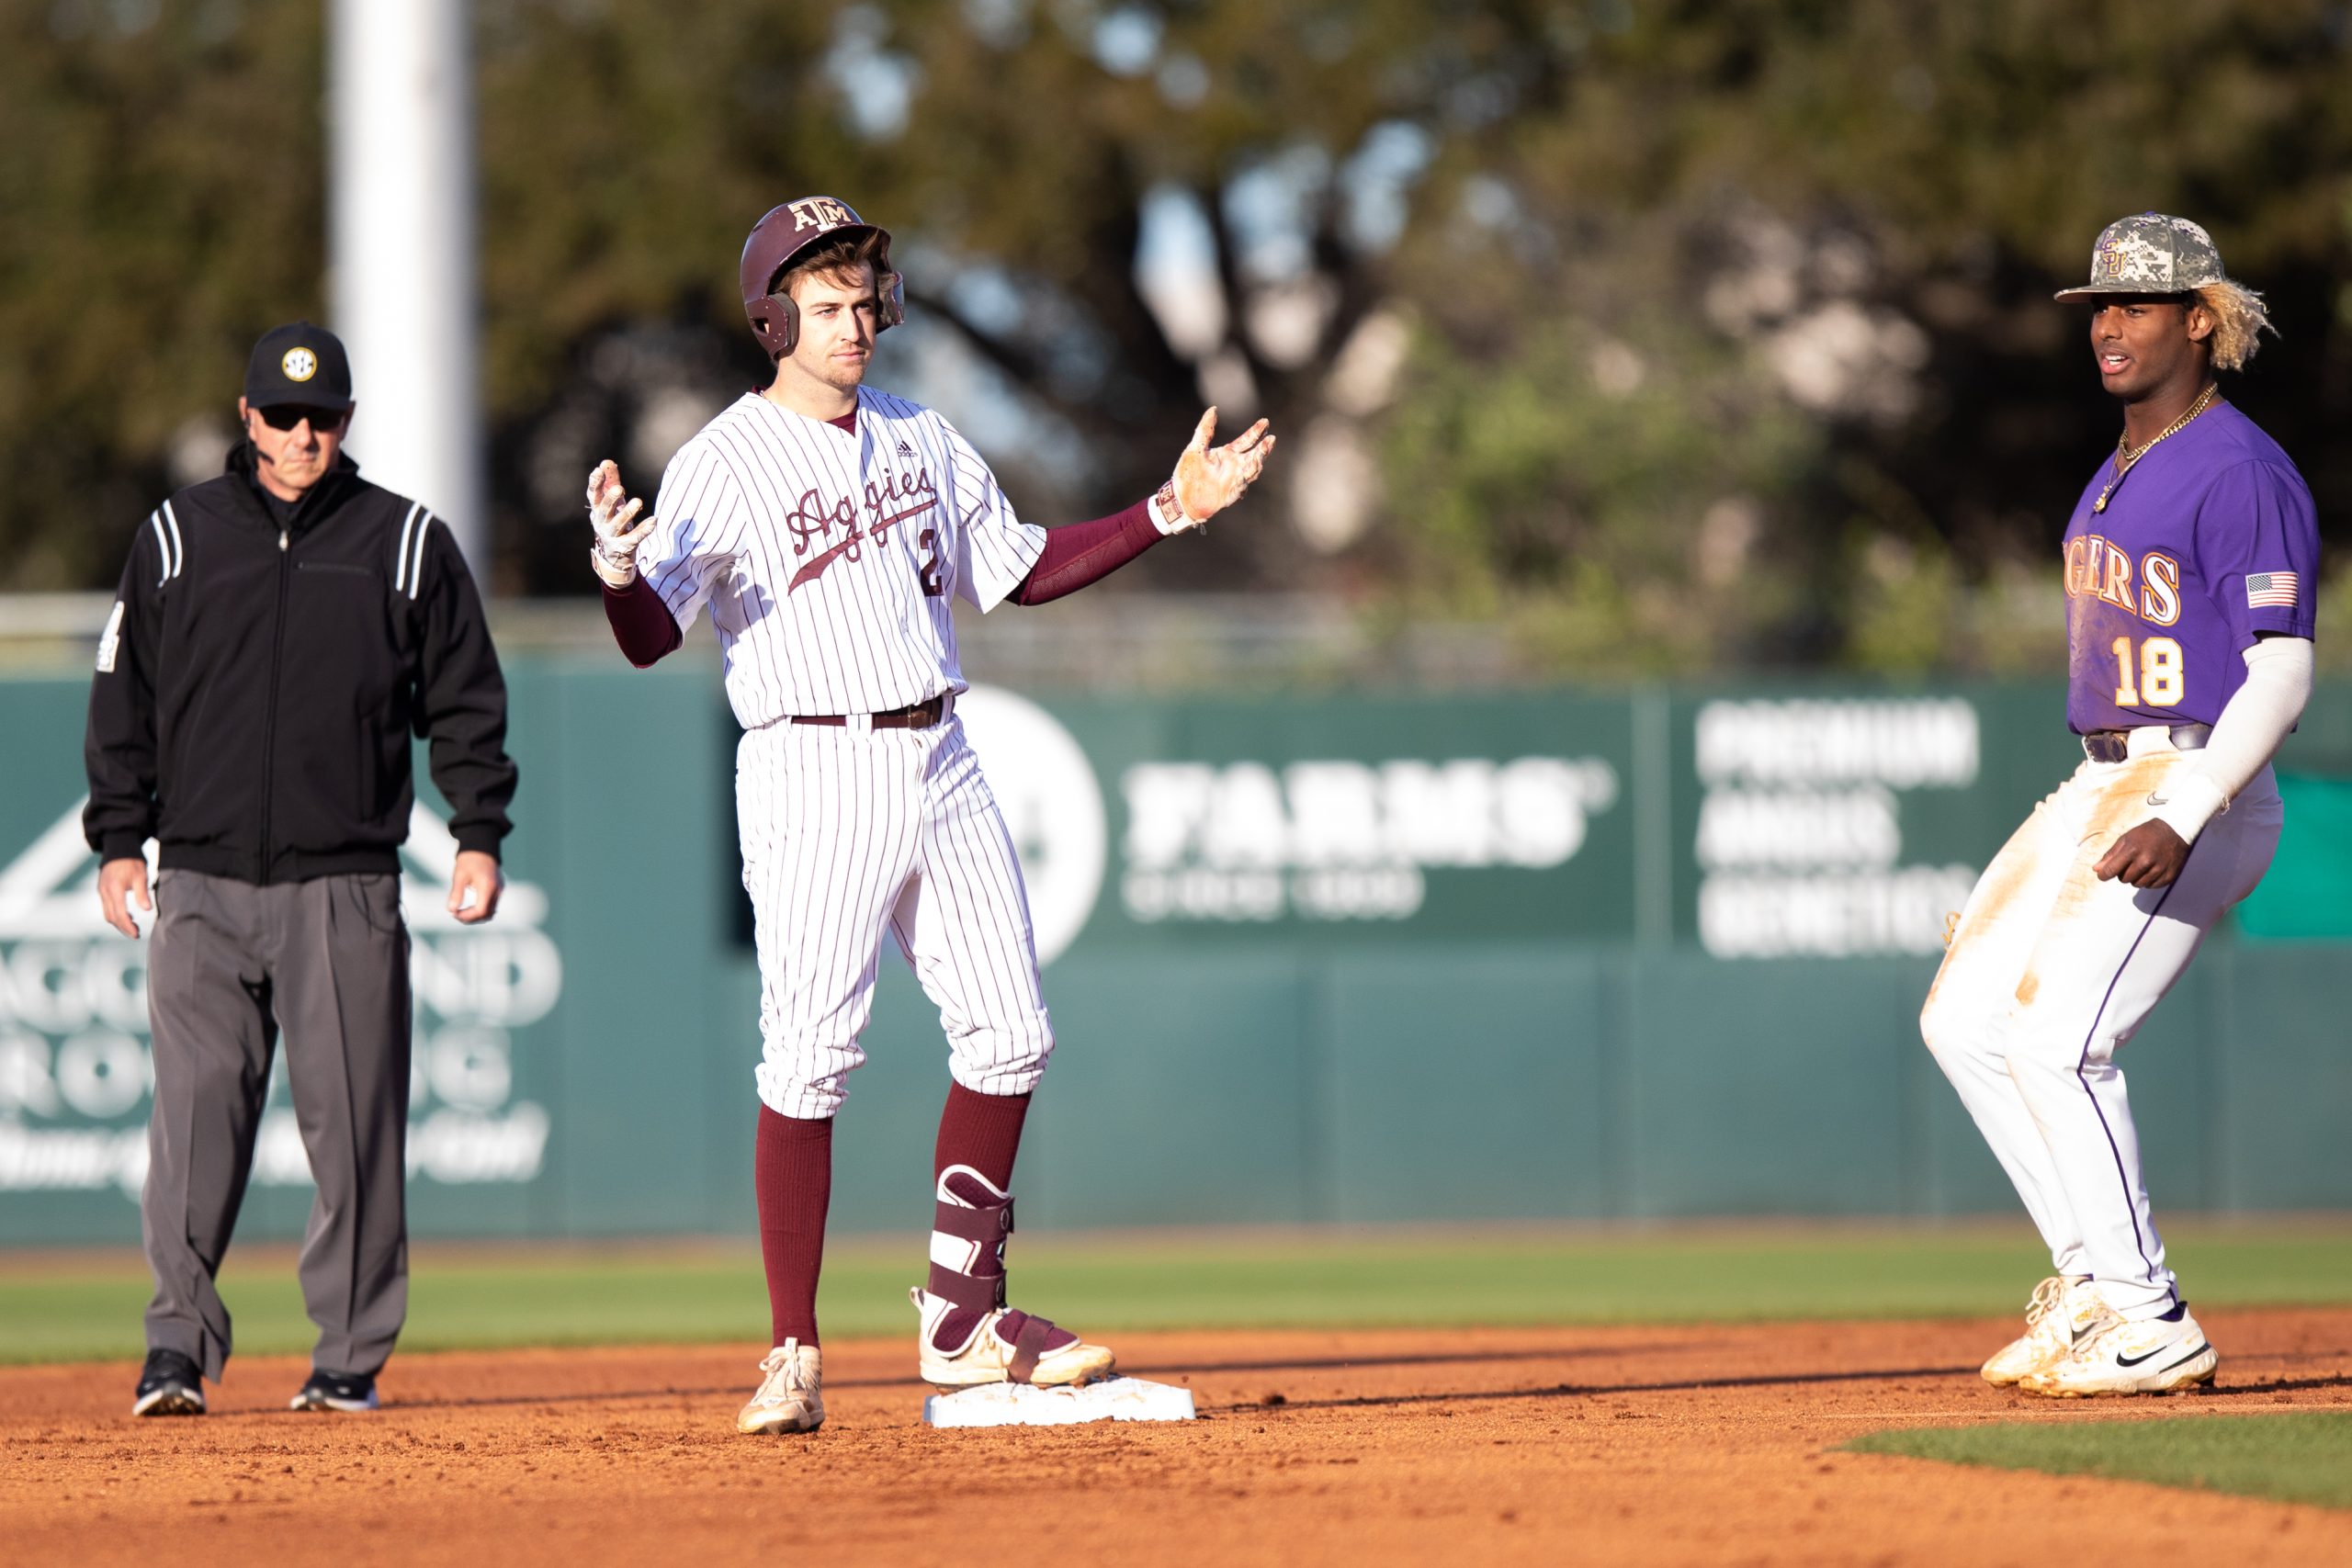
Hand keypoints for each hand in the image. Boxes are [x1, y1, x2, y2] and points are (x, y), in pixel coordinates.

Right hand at [97, 857, 151, 939]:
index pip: (120, 914)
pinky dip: (116, 914)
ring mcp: (102, 891)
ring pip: (107, 913)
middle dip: (123, 928)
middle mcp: (105, 892)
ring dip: (119, 922)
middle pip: (111, 917)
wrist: (119, 849)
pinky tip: (127, 915)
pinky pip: (107, 907)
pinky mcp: (102, 890)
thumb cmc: (132, 862)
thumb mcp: (141, 876)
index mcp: (114, 890)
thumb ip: (142, 893)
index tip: (136, 934)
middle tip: (136, 934)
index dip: (127, 926)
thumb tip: (147, 909)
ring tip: (133, 927)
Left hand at [448, 850, 503, 924]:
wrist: (481, 846)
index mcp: (488, 886)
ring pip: (490, 912)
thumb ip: (456, 893)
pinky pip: (492, 905)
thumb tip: (451, 910)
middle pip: (487, 914)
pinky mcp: (499, 888)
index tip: (454, 913)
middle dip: (471, 918)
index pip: (480, 911)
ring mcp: (500, 889)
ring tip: (461, 912)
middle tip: (455, 914)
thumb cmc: (469, 859)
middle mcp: (497, 890)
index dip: (467, 916)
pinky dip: (481, 909)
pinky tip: (469, 906)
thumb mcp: (459, 876)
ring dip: (476, 915)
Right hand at [587, 459, 655, 587]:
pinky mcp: (625, 546)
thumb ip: (611, 482)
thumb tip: (607, 462)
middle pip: (604, 509)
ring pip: (619, 524)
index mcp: (598, 511)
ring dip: (628, 512)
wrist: (614, 557)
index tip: (598, 470)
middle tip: (620, 489)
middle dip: (611, 498)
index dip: (595, 483)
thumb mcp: (611, 503)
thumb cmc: (613, 523)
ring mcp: (613, 536)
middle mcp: (603, 523)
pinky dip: (644, 529)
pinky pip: (635, 538)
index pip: (593, 495)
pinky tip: (654, 521)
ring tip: (638, 501)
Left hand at [1160, 408, 1275, 531]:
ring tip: (1260, 455)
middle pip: (1254, 455)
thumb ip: (1204, 430)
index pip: (1246, 440)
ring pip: (1251, 471)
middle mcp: (1235, 466)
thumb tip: (1213, 409)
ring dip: (1257, 463)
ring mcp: (1234, 480)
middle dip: (1263, 448)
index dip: (1256, 432)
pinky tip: (1244, 476)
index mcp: (1228, 453)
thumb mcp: (1195, 448)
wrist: (1181, 498)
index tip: (1265, 422)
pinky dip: (1243, 482)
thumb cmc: (1188, 473)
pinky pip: (1240, 487)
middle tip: (1271, 439)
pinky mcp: (1230, 494)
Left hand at [2094, 820, 2190, 888]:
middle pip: (2124, 879)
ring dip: (2136, 878)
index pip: (2111, 870)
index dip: (2104, 875)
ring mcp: (2159, 869)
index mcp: (2132, 850)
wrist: (2175, 831)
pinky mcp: (2169, 875)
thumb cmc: (2146, 834)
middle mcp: (2146, 861)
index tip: (2102, 875)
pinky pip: (2151, 886)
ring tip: (2142, 865)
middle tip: (2130, 863)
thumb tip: (2096, 870)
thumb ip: (2110, 855)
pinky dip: (2149, 880)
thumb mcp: (2125, 839)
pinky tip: (2152, 869)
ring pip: (2138, 884)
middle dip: (2123, 873)